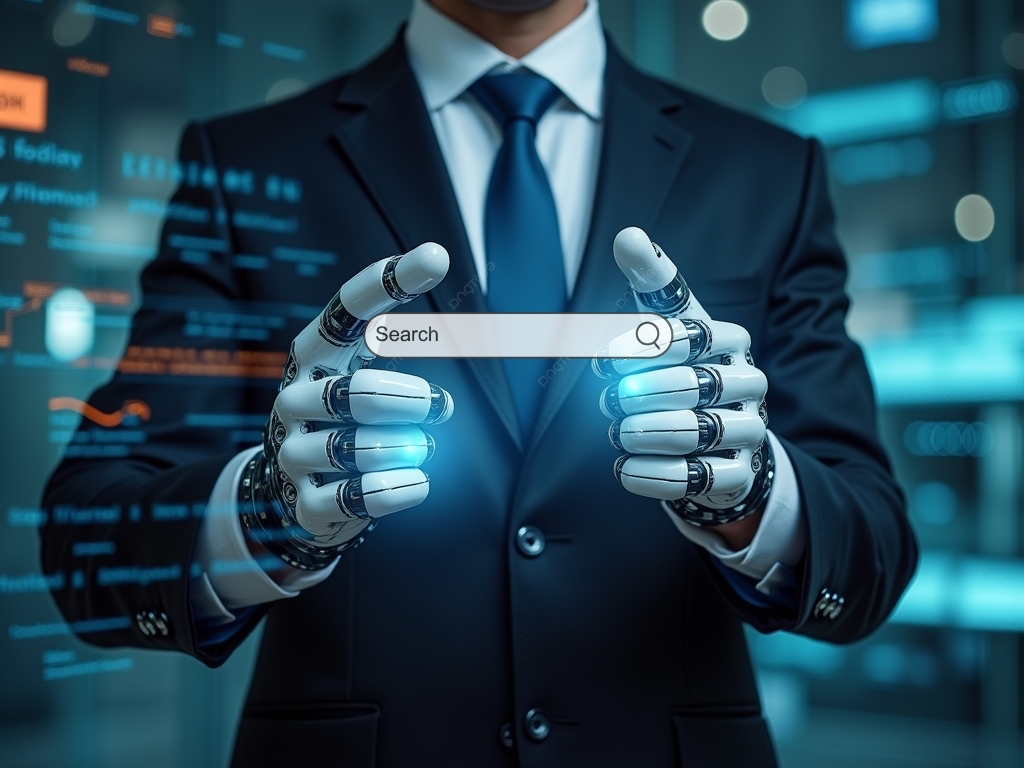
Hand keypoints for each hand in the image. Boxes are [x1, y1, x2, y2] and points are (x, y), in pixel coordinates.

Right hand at [239, 243, 454, 569]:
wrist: (295, 484)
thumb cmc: (345, 413)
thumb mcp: (363, 368)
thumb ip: (400, 335)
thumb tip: (439, 272)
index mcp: (316, 354)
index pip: (348, 308)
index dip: (387, 283)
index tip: (434, 258)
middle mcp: (296, 397)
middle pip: (356, 393)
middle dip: (410, 401)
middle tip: (439, 406)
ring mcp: (296, 451)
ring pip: (356, 448)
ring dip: (404, 448)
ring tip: (420, 446)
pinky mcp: (306, 501)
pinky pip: (356, 498)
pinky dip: (397, 490)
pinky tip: (419, 481)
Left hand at [595, 228, 772, 534]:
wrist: (716, 436)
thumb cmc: (683, 366)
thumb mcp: (667, 319)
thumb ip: (649, 279)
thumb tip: (629, 235)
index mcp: (731, 339)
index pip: (690, 334)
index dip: (641, 346)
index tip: (606, 358)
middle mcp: (748, 382)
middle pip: (693, 385)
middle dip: (641, 394)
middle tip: (611, 399)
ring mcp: (748, 429)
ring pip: (697, 432)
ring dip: (645, 432)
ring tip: (618, 430)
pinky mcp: (737, 474)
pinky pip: (698, 479)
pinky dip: (653, 474)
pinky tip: (625, 465)